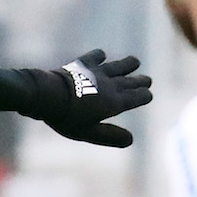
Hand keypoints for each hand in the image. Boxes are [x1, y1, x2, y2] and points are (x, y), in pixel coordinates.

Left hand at [22, 49, 152, 148]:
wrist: (49, 95)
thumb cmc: (67, 118)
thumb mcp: (89, 132)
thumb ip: (109, 136)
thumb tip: (131, 140)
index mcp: (116, 102)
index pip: (138, 97)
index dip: (144, 96)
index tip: (147, 95)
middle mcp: (111, 85)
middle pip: (131, 81)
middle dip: (141, 81)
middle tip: (147, 80)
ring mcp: (98, 72)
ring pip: (119, 66)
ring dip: (128, 64)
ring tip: (135, 62)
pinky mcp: (84, 64)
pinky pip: (96, 56)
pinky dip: (101, 56)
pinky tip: (102, 55)